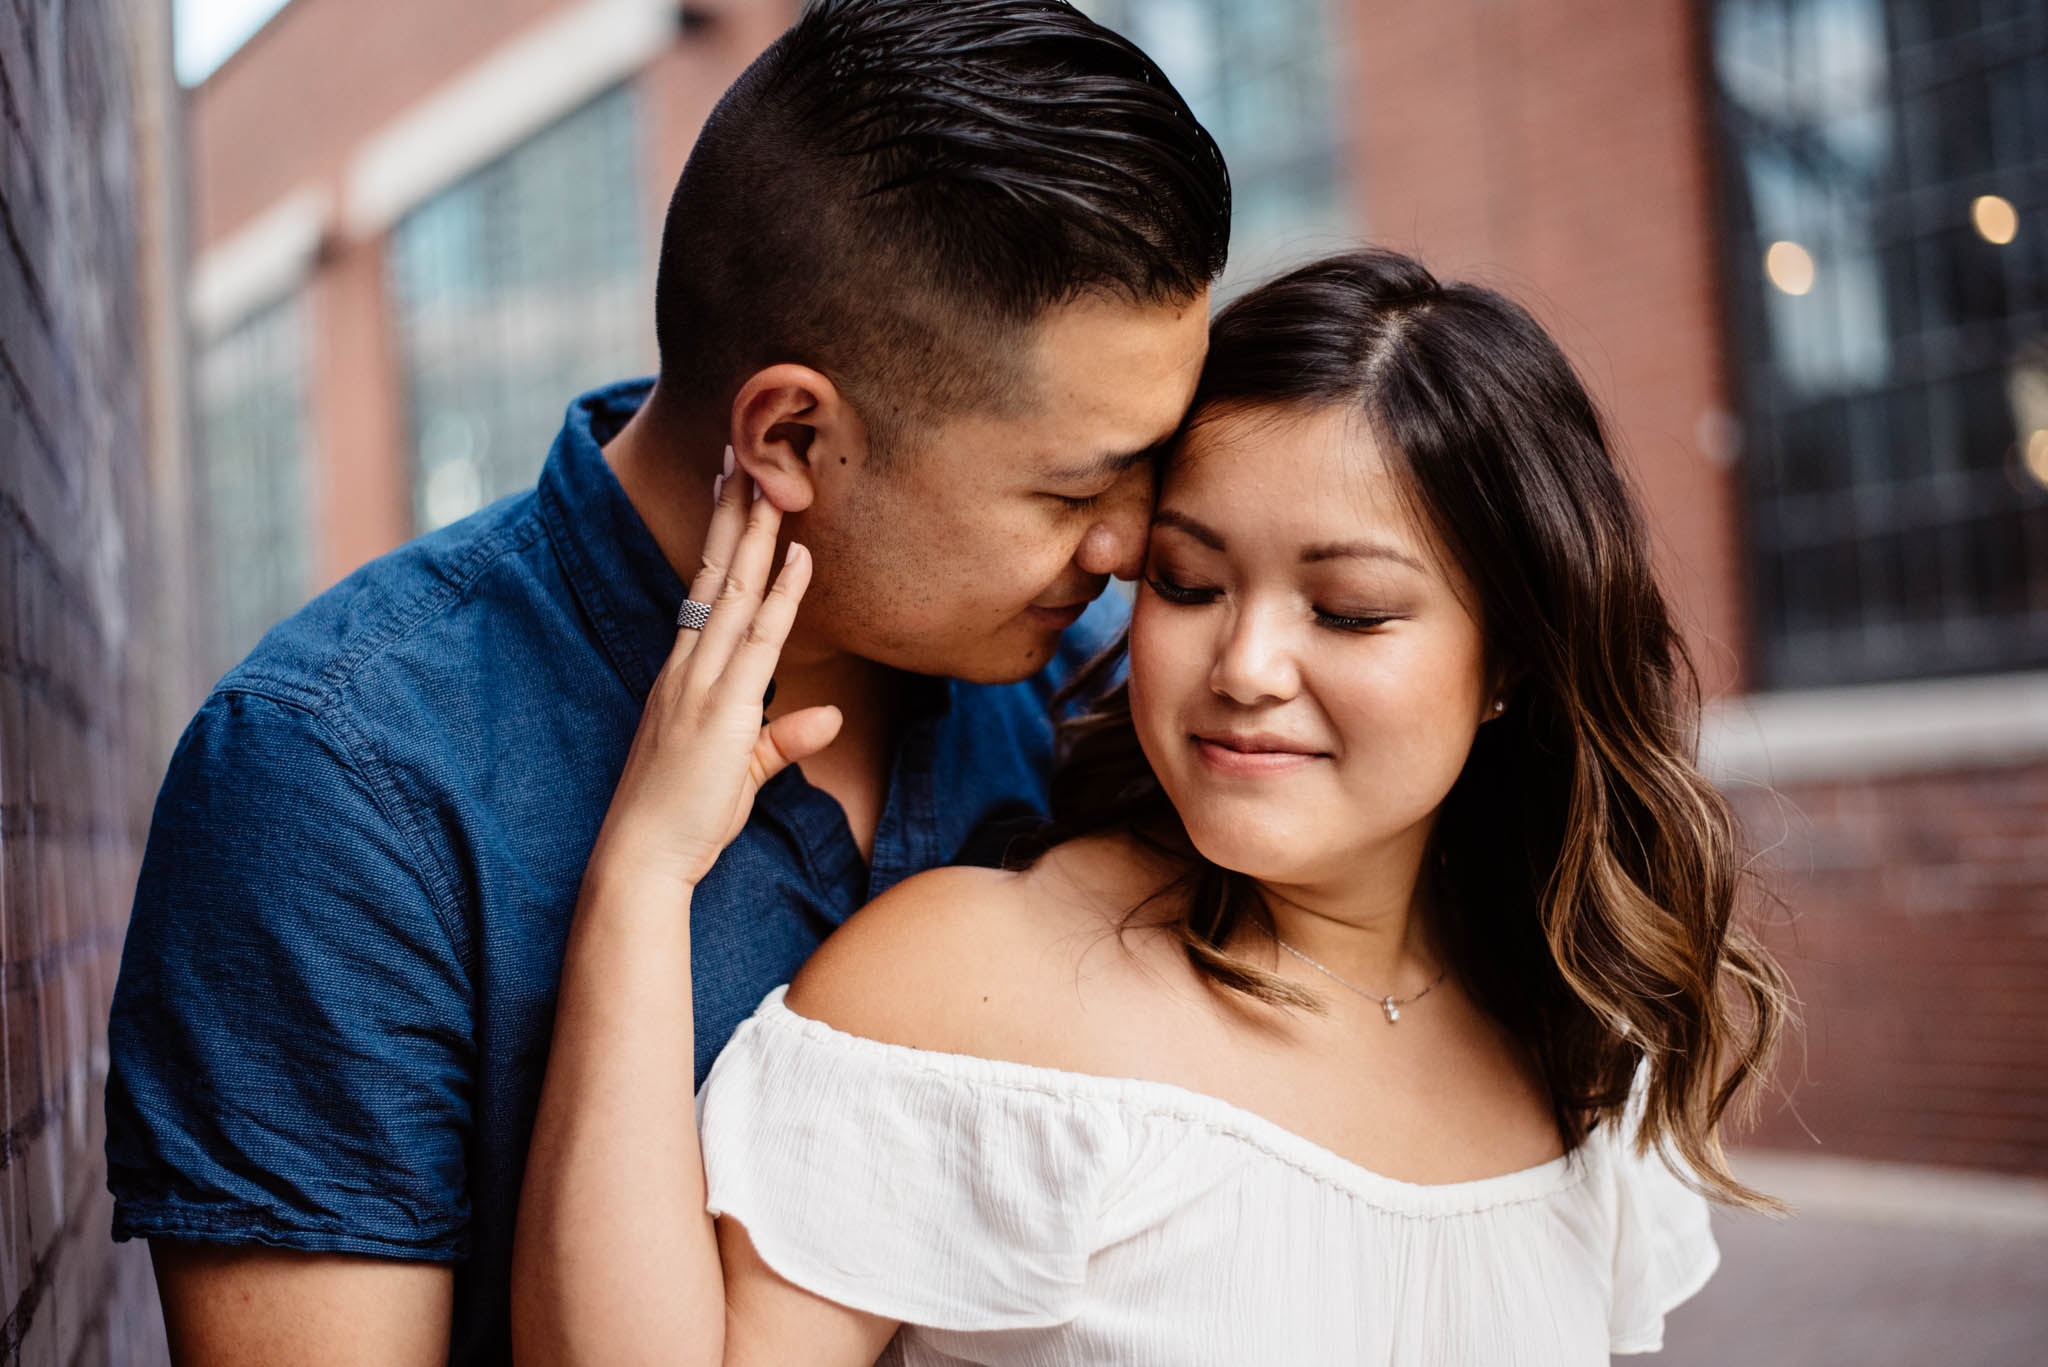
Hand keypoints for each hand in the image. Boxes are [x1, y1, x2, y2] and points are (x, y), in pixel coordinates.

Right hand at [587, 466, 842, 891]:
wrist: (641, 857)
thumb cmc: (681, 818)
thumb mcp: (740, 771)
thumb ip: (782, 739)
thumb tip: (826, 716)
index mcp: (682, 674)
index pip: (706, 588)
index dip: (722, 536)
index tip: (731, 486)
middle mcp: (687, 667)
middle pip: (717, 572)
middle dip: (733, 510)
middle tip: (745, 449)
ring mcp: (702, 684)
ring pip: (735, 591)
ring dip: (756, 533)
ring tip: (771, 478)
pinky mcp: (722, 711)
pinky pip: (759, 640)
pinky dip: (781, 596)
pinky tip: (798, 557)